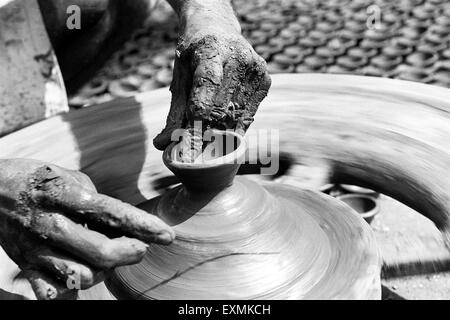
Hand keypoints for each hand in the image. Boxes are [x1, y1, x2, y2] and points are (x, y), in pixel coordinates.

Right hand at [0, 159, 173, 299]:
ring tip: (107, 255)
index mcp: (64, 196)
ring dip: (105, 270)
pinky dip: (73, 288)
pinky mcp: (26, 266)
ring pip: (83, 276)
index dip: (144, 226)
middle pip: (102, 253)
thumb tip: (125, 226)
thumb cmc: (39, 181)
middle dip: (131, 253)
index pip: (113, 213)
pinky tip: (82, 272)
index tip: (168, 235)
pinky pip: (54, 292)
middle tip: (140, 248)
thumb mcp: (69, 177)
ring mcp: (36, 249)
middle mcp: (50, 224)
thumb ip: (96, 201)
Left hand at [153, 30, 271, 149]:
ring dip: (219, 131)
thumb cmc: (194, 57)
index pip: (206, 86)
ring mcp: (255, 69)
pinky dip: (234, 125)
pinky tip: (223, 121)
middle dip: (204, 132)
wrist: (219, 30)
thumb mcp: (180, 77)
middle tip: (192, 146)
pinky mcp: (265, 80)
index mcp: (211, 49)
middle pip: (221, 108)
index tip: (187, 146)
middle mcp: (238, 57)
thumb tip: (162, 145)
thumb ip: (175, 112)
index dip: (197, 117)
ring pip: (236, 116)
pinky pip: (248, 115)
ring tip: (207, 132)